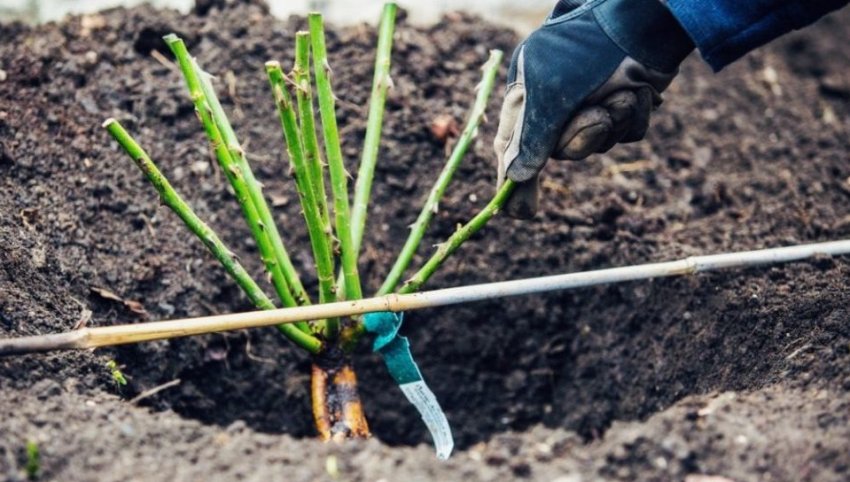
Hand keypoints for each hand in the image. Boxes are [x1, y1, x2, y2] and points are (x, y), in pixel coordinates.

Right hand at [494, 0, 693, 217]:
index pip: (513, 147)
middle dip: (583, 138)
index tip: (516, 213)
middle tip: (595, 116)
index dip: (513, 180)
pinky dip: (634, 116)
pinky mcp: (623, 106)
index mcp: (528, 96)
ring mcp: (591, 105)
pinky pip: (626, 134)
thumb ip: (531, 138)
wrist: (641, 21)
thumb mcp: (548, 93)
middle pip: (563, 152)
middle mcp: (557, 104)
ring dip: (613, 122)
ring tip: (620, 90)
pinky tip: (637, 90)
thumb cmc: (585, 49)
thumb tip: (514, 179)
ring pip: (598, 146)